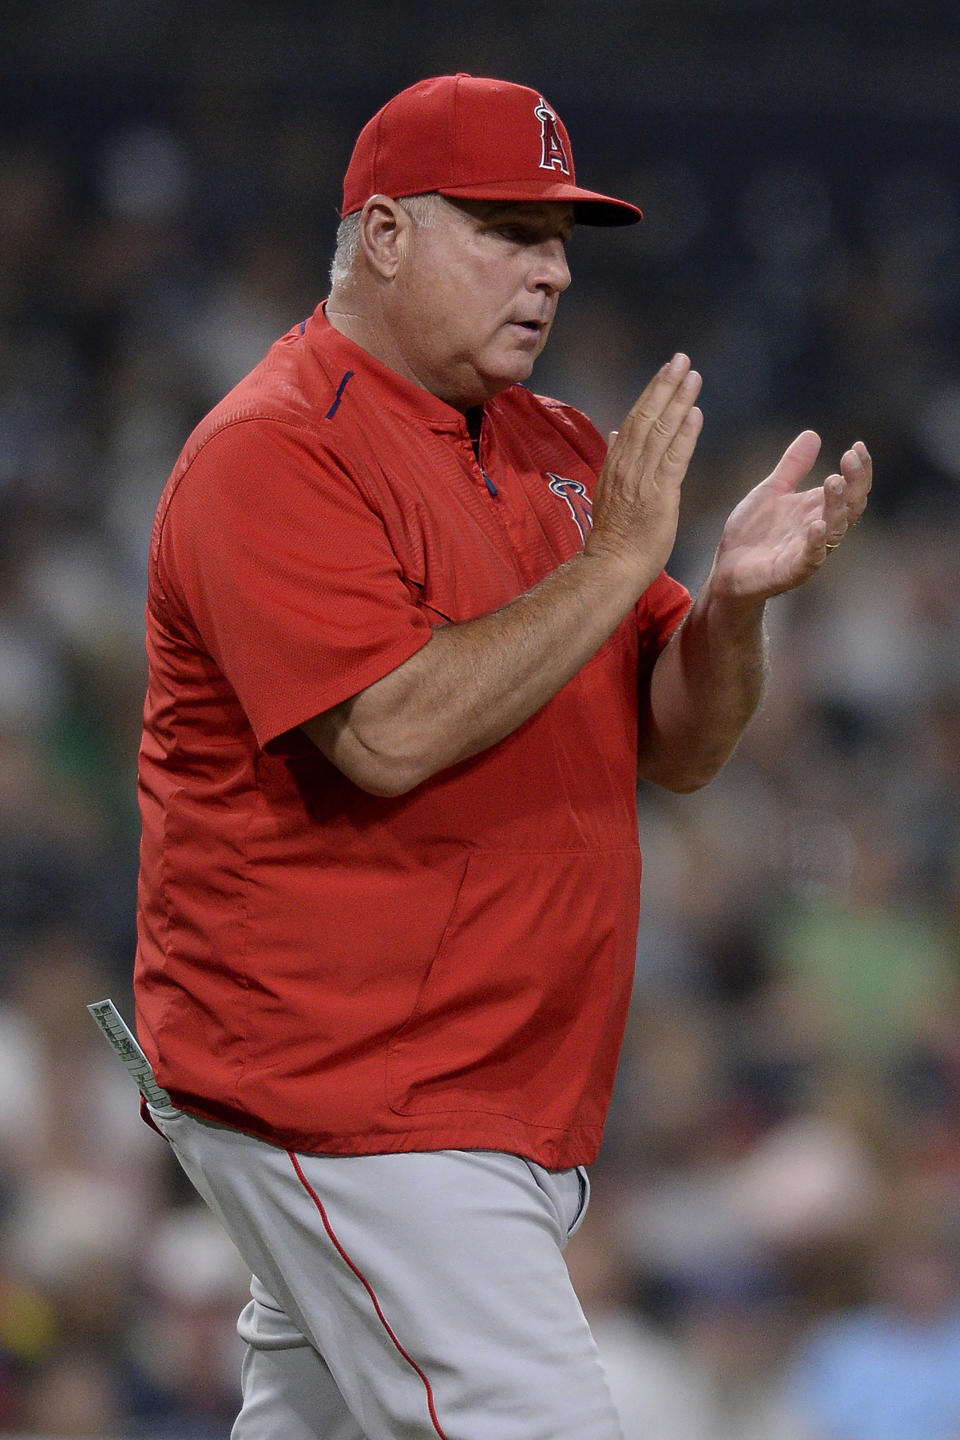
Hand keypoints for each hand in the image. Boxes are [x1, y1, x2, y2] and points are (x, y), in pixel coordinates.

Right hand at [584, 353, 702, 580]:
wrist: (611, 566)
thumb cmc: (614, 535)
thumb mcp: (609, 490)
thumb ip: (616, 459)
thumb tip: (616, 433)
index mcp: (616, 463)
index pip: (634, 418)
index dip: (652, 392)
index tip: (666, 369)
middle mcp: (627, 465)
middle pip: (646, 416)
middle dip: (665, 385)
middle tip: (681, 358)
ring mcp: (642, 479)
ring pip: (660, 431)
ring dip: (678, 401)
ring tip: (693, 376)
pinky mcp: (659, 495)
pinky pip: (673, 459)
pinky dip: (684, 435)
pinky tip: (695, 414)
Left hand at [709, 431, 871, 601]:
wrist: (725, 569)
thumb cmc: (752, 533)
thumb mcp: (771, 491)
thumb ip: (792, 467)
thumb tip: (812, 434)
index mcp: (817, 509)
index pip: (851, 489)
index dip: (859, 469)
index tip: (858, 446)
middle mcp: (820, 529)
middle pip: (851, 506)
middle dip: (854, 482)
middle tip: (849, 457)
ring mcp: (808, 551)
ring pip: (835, 529)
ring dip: (836, 505)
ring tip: (832, 481)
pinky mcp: (792, 571)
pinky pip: (811, 558)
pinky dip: (816, 543)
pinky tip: (816, 525)